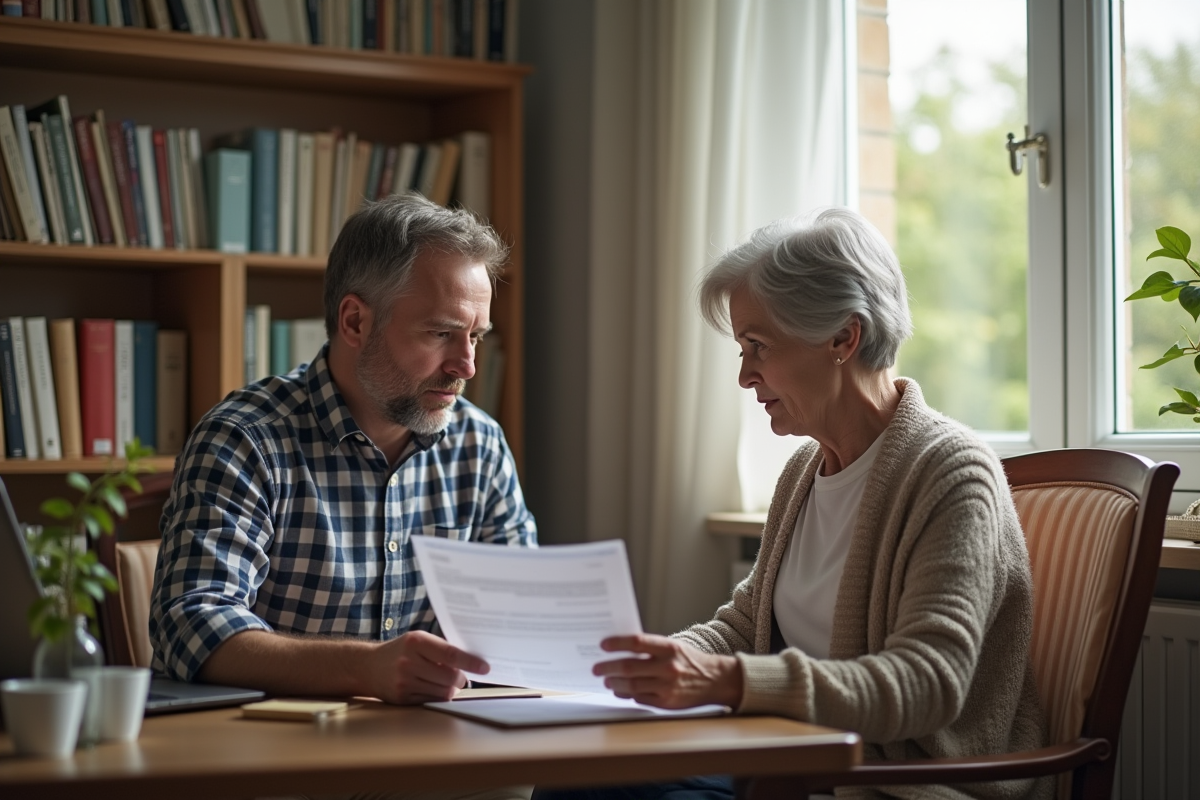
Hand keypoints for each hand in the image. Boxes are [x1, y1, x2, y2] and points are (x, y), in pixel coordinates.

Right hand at [367, 630, 488, 703]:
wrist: (367, 666)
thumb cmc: (400, 651)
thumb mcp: (418, 640)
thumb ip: (441, 648)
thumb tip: (472, 661)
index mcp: (416, 642)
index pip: (450, 654)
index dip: (470, 662)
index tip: (485, 668)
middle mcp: (408, 662)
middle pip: (449, 677)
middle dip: (460, 679)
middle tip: (460, 677)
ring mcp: (404, 682)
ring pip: (443, 692)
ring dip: (450, 688)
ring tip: (442, 680)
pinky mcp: (402, 698)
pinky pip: (432, 701)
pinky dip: (438, 696)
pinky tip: (430, 687)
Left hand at [593, 634, 742, 709]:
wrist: (715, 681)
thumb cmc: (690, 661)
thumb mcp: (674, 647)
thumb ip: (651, 648)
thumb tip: (621, 649)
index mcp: (670, 648)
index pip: (638, 642)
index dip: (618, 643)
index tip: (603, 645)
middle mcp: (668, 667)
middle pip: (629, 667)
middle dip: (608, 667)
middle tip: (596, 668)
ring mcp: (667, 687)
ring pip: (631, 685)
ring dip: (614, 682)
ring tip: (606, 680)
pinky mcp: (666, 703)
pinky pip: (639, 698)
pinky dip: (626, 694)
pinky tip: (620, 690)